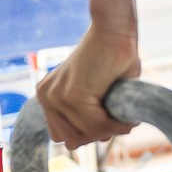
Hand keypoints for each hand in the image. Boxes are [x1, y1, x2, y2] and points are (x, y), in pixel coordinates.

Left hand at [38, 22, 141, 148]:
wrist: (115, 30)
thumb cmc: (114, 60)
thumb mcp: (98, 95)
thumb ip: (93, 117)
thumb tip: (99, 139)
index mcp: (48, 96)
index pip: (63, 135)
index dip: (89, 133)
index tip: (109, 120)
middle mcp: (45, 96)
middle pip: (71, 140)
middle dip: (98, 134)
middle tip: (119, 119)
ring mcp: (55, 96)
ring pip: (84, 135)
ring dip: (108, 131)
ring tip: (123, 117)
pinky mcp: (71, 95)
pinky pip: (96, 126)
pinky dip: (116, 125)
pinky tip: (127, 116)